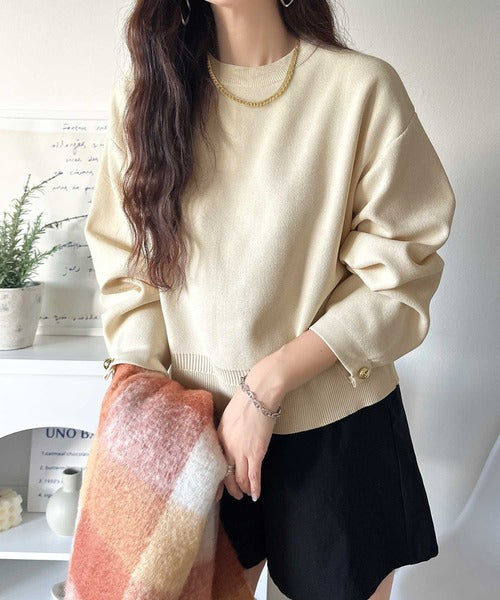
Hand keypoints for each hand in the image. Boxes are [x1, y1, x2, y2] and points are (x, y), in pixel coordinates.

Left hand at [216, 358, 284, 501]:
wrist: (259, 393)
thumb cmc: (246, 399)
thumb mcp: (228, 416)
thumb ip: (227, 430)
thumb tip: (230, 438)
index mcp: (219, 436)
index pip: (215, 463)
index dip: (216, 478)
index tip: (215, 489)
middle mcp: (227, 447)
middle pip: (226, 474)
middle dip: (229, 488)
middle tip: (233, 495)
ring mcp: (242, 451)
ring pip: (240, 478)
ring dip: (242, 489)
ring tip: (245, 495)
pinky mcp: (256, 452)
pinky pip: (254, 476)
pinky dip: (255, 488)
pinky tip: (255, 495)